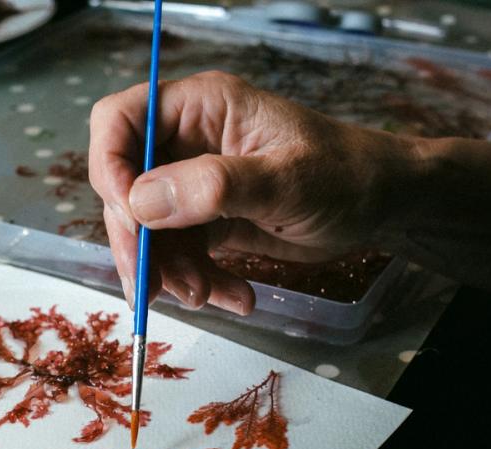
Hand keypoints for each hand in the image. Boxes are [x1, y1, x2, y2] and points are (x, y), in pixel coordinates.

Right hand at [88, 70, 407, 313]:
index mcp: (200, 108)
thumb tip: (141, 202)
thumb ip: (214, 187)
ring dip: (170, 272)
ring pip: (149, 231)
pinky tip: (233, 298)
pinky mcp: (206, 221)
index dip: (109, 167)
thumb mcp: (286, 179)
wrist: (381, 206)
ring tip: (208, 296)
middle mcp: (187, 142)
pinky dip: (197, 282)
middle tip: (153, 285)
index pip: (120, 122)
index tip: (129, 218)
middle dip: (138, 241)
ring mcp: (193, 184)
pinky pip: (179, 256)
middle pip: (126, 187)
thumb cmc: (346, 174)